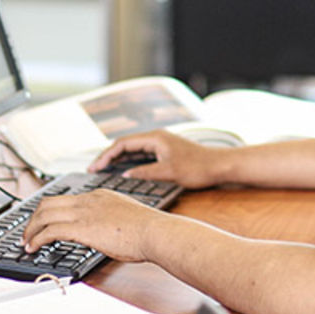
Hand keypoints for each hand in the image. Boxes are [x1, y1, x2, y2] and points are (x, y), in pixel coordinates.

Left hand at [22, 189, 164, 260]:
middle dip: (34, 218)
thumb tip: (106, 232)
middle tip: (28, 232)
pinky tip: (33, 248)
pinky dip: (37, 239)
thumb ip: (111, 220)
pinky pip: (50, 231)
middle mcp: (89, 200)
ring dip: (31, 229)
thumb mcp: (125, 217)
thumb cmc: (148, 230)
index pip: (66, 199)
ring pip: (45, 214)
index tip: (43, 221)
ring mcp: (84, 212)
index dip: (50, 211)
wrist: (154, 232)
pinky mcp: (82, 228)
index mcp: (99, 196)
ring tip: (26, 242)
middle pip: (49, 203)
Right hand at [88, 130, 227, 188]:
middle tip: (93, 170)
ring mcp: (161, 144)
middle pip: (125, 145)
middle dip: (108, 156)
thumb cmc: (199, 167)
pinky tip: (123, 171)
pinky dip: (129, 162)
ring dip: (117, 159)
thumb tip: (125, 176)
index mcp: (155, 138)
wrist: (220, 166)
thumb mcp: (169, 172)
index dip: (106, 155)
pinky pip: (141, 154)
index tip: (95, 167)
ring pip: (133, 150)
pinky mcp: (166, 152)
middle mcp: (157, 138)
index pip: (122, 144)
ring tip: (103, 171)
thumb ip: (145, 173)